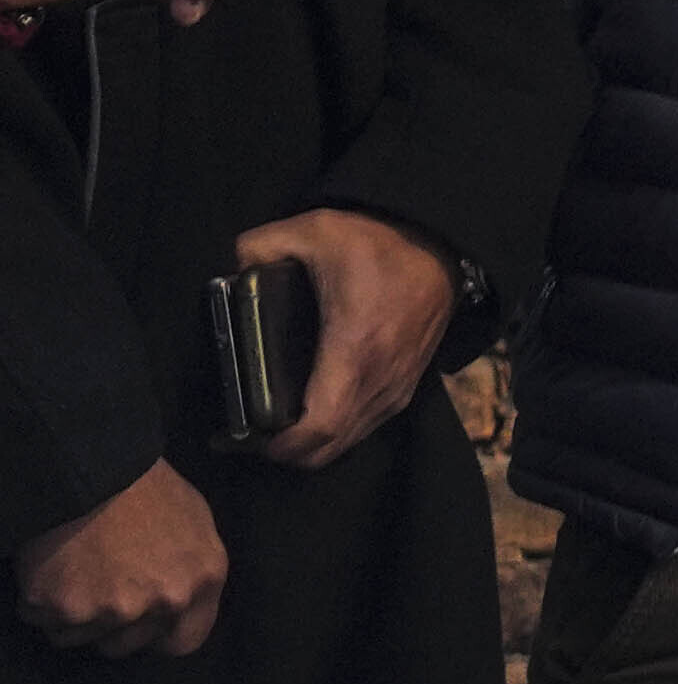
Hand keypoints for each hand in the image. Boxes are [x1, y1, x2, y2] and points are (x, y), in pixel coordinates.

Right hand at [13, 464, 222, 659]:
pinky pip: (42, 620)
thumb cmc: (146, 487)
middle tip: (97, 586)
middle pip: (124, 645)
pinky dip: (39, 602)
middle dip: (108, 625)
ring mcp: (110, 610)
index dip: (159, 635)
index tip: (141, 622)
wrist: (90, 467)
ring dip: (71, 613)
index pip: (184, 642)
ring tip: (73, 569)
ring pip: (78, 637)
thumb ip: (190, 570)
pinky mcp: (61, 608)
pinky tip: (49, 568)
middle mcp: (161, 603)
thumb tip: (179, 599)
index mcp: (202, 581)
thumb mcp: (194, 522)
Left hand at [231, 208, 456, 467]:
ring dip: (315, 445)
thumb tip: (229, 269)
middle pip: (331, 447)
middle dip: (290, 453)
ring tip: (280, 428)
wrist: (442, 242)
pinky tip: (316, 413)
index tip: (246, 439)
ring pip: (351, 440)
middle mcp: (381, 377)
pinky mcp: (409, 382)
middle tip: (253, 437)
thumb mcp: (313, 230)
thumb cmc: (377, 240)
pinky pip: (368, 425)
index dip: (281, 446)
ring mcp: (399, 384)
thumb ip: (259, 246)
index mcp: (354, 347)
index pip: (319, 425)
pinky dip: (339, 432)